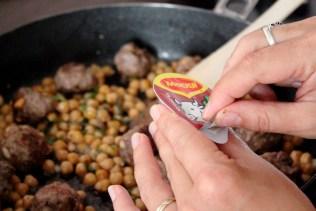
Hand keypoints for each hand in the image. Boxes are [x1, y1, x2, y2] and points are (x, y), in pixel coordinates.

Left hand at [109, 104, 312, 210]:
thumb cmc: (282, 209)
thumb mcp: (258, 170)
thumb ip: (226, 143)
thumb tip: (205, 123)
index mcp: (215, 180)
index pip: (183, 139)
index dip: (170, 119)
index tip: (159, 106)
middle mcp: (194, 201)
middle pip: (170, 157)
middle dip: (163, 133)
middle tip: (157, 118)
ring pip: (154, 182)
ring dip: (144, 158)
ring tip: (139, 139)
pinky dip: (124, 206)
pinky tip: (115, 189)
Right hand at [203, 17, 315, 137]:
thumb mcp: (309, 120)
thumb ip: (264, 118)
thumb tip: (226, 116)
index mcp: (312, 51)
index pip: (252, 66)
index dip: (225, 91)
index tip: (211, 112)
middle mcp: (306, 32)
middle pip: (247, 48)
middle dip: (232, 80)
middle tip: (230, 107)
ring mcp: (304, 31)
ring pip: (253, 46)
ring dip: (243, 75)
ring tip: (257, 101)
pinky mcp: (301, 36)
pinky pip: (264, 47)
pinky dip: (257, 71)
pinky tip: (269, 91)